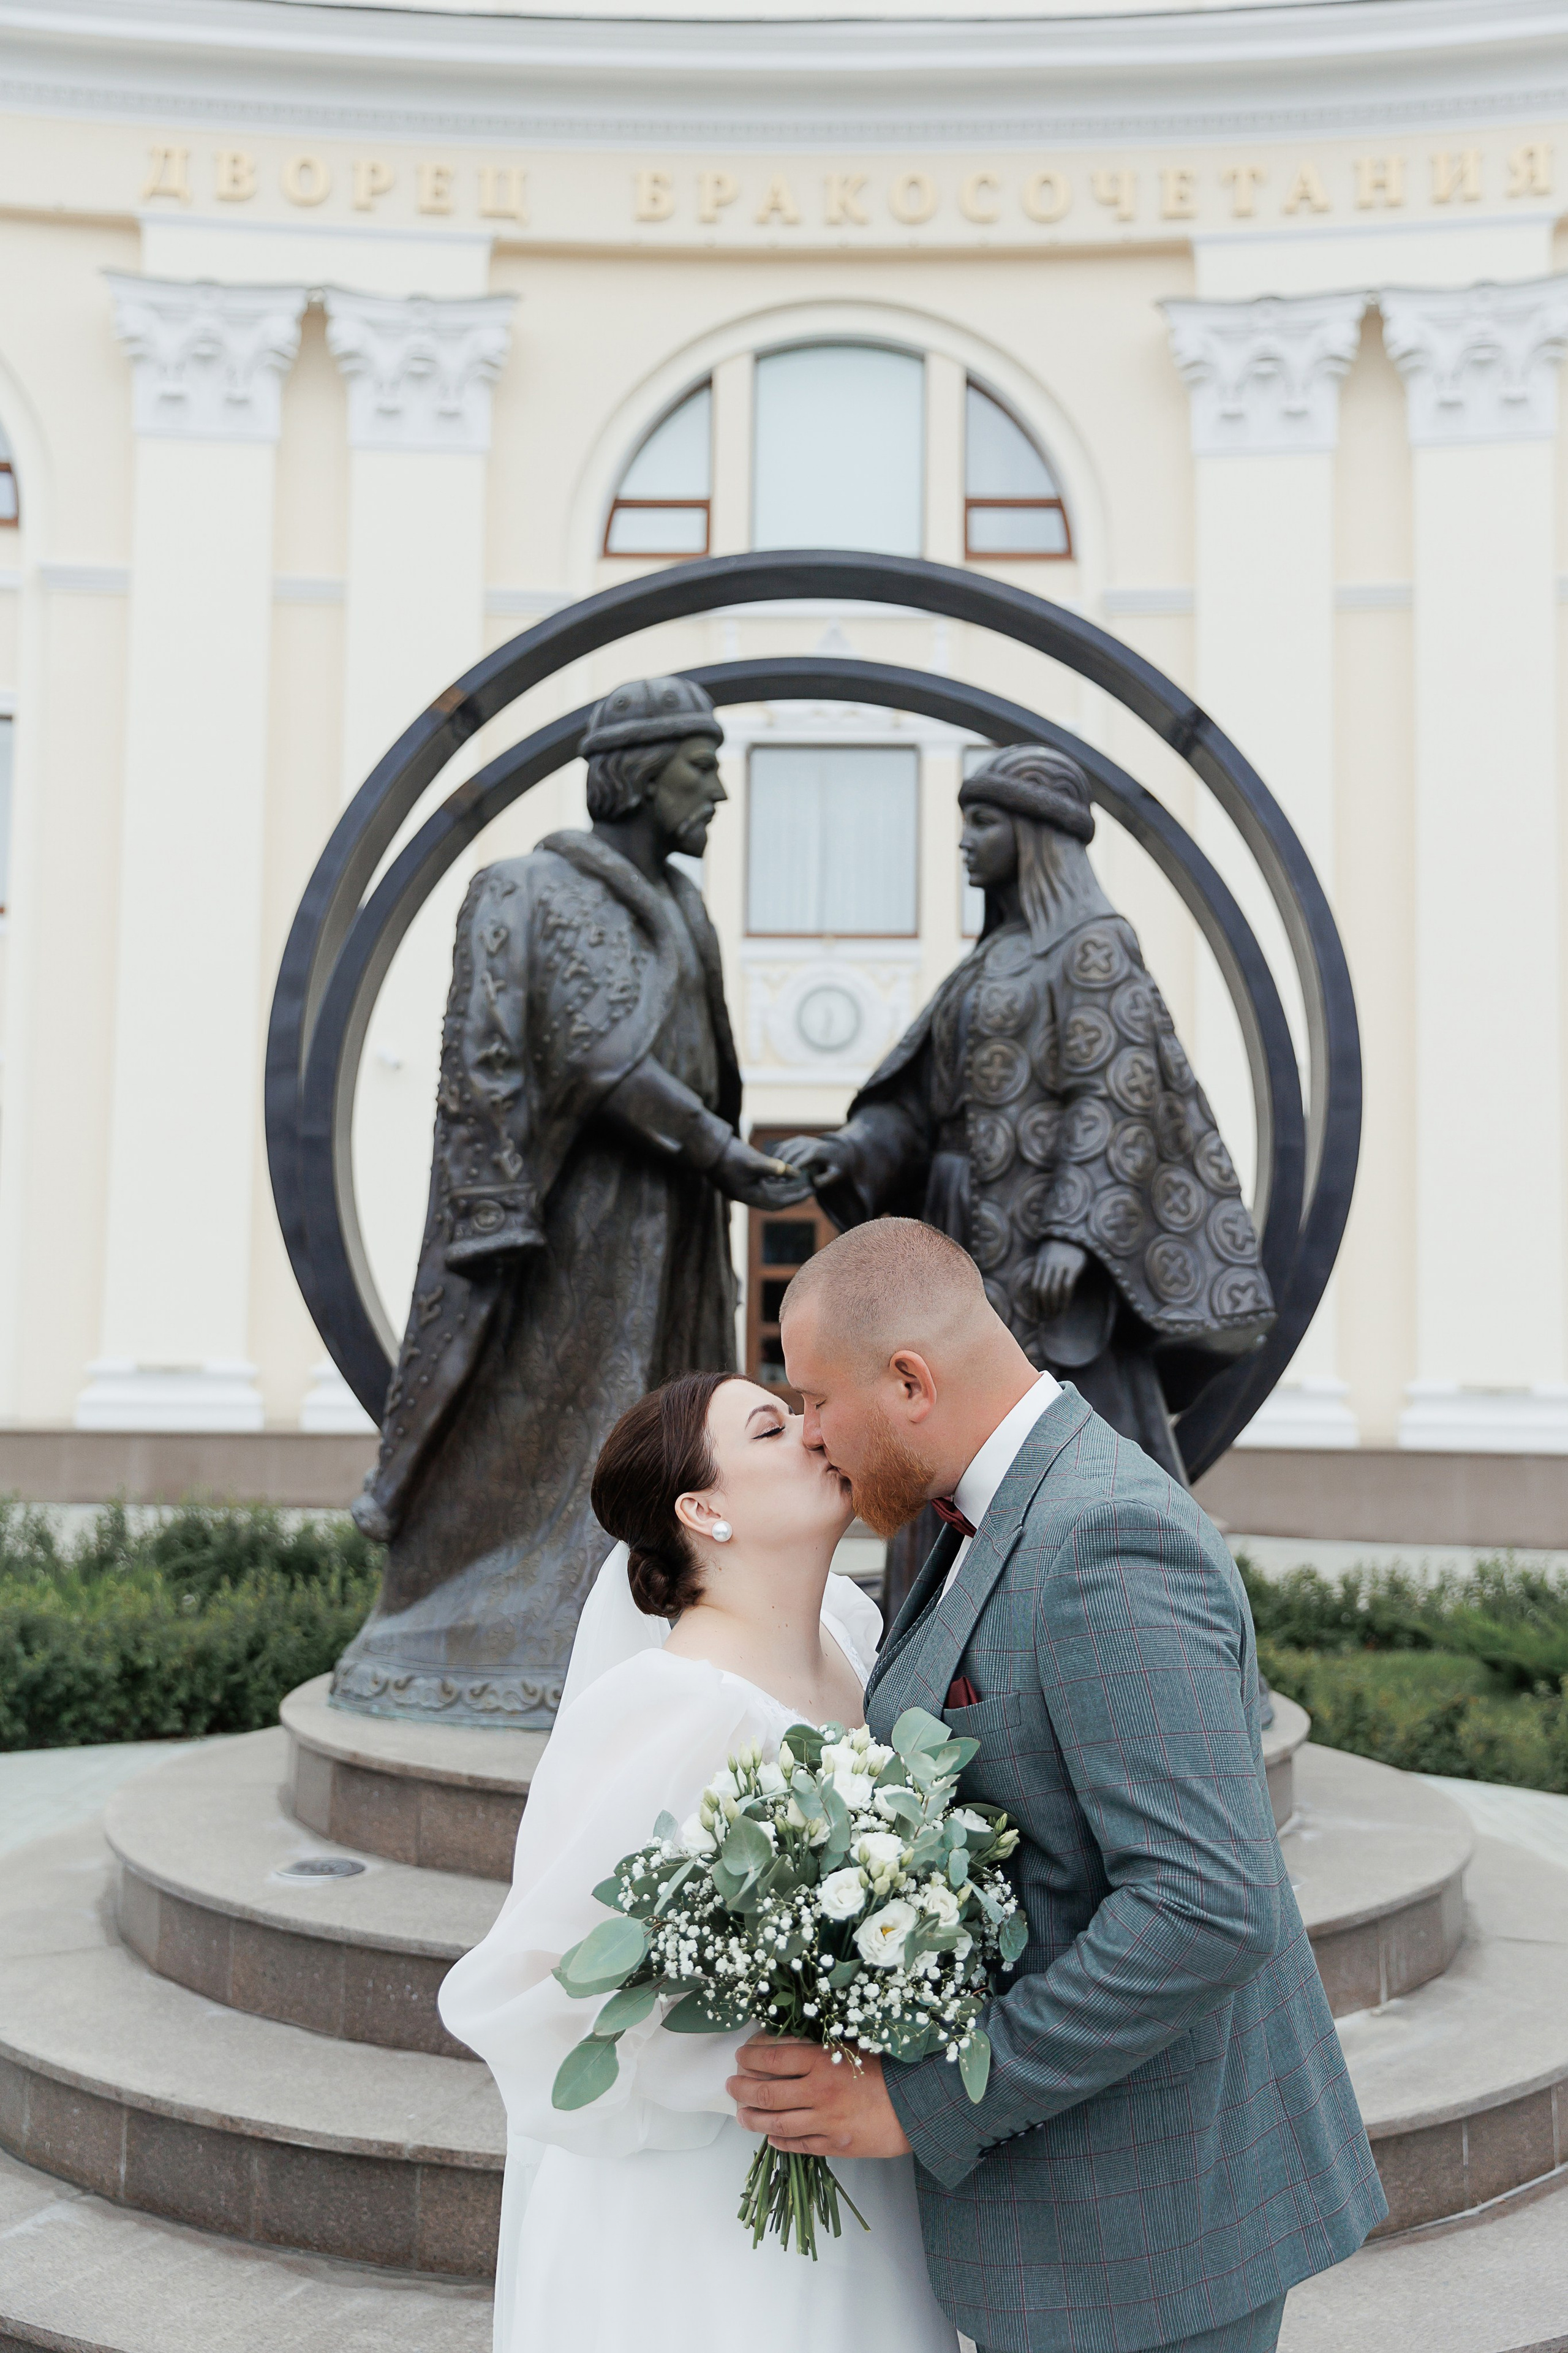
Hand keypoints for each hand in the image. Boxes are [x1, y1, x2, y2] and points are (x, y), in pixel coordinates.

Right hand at [712, 1136, 812, 1209]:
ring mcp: (744, 1188)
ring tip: (801, 1179)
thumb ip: (775, 1168)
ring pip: (770, 1191)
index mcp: (751, 1196)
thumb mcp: (754, 1162)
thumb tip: (795, 1172)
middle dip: (794, 1193)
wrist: (708, 1150)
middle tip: (811, 1185)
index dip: (796, 1198)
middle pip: (776, 1199)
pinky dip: (775, 1180)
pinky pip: (762, 1184)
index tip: (811, 1190)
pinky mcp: (741, 1180)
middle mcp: (748, 1196)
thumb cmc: (730, 1156)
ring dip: (785, 1187)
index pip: (779, 1203)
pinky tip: (784, 1172)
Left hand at [726, 2035, 911, 2159]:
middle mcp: (818, 2092)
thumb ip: (818, 2048)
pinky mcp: (835, 2146)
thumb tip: (782, 2047)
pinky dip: (779, 2140)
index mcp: (822, 2061)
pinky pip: (798, 2144)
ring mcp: (825, 2123)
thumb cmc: (887, 2070)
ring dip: (752, 2118)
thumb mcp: (850, 2047)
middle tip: (731, 2084)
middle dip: (742, 2088)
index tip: (741, 2056)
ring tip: (740, 2114)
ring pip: (776, 2123)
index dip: (750, 2057)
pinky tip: (769, 2135)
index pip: (772, 2057)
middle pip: (766, 2093)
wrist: (918, 2105)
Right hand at [772, 1133, 852, 1185]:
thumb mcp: (836, 1173)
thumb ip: (827, 1179)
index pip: (800, 1159)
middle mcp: (806, 1142)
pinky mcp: (794, 1140)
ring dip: (774, 1162)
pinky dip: (774, 1157)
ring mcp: (799, 1140)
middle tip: (772, 1180)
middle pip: (789, 1153)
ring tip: (769, 1176)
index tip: (782, 1181)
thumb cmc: (836, 1165)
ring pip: (782, 1148)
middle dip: (780, 1167)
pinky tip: (770, 1169)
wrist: (836, 1150)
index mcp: (816, 1150)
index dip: (790, 1169)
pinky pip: (781, 1147)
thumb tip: (815, 1182)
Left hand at [1029, 1238, 1087, 1319]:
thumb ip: (1041, 1273)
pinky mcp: (1074, 1265)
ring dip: (1053, 1306)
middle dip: (1044, 1307)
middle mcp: (1049, 1264)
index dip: (1034, 1303)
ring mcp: (1061, 1264)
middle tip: (1046, 1319)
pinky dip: (1065, 1300)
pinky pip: (1067, 1286)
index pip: (1035, 1287)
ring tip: (1054, 1316)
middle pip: (1043, 1290)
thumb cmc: (1059, 1250)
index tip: (1035, 1316)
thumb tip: (1036, 1296)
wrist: (1075, 1234)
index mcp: (1040, 1263)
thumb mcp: (1046, 1257)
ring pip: (1054, 1289)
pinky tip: (1064, 1308)